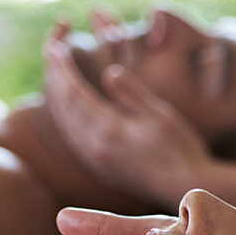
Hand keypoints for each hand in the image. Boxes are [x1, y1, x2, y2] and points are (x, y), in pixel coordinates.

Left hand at [41, 18, 213, 207]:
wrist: (184, 187)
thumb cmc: (178, 147)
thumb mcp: (159, 115)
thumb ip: (131, 93)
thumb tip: (109, 73)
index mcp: (107, 130)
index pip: (74, 92)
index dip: (62, 68)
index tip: (54, 46)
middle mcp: (93, 147)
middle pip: (63, 106)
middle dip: (54, 77)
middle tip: (51, 53)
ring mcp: (94, 159)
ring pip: (64, 122)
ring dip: (56, 96)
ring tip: (55, 74)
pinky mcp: (98, 167)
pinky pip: (72, 136)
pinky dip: (65, 115)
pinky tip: (68, 105)